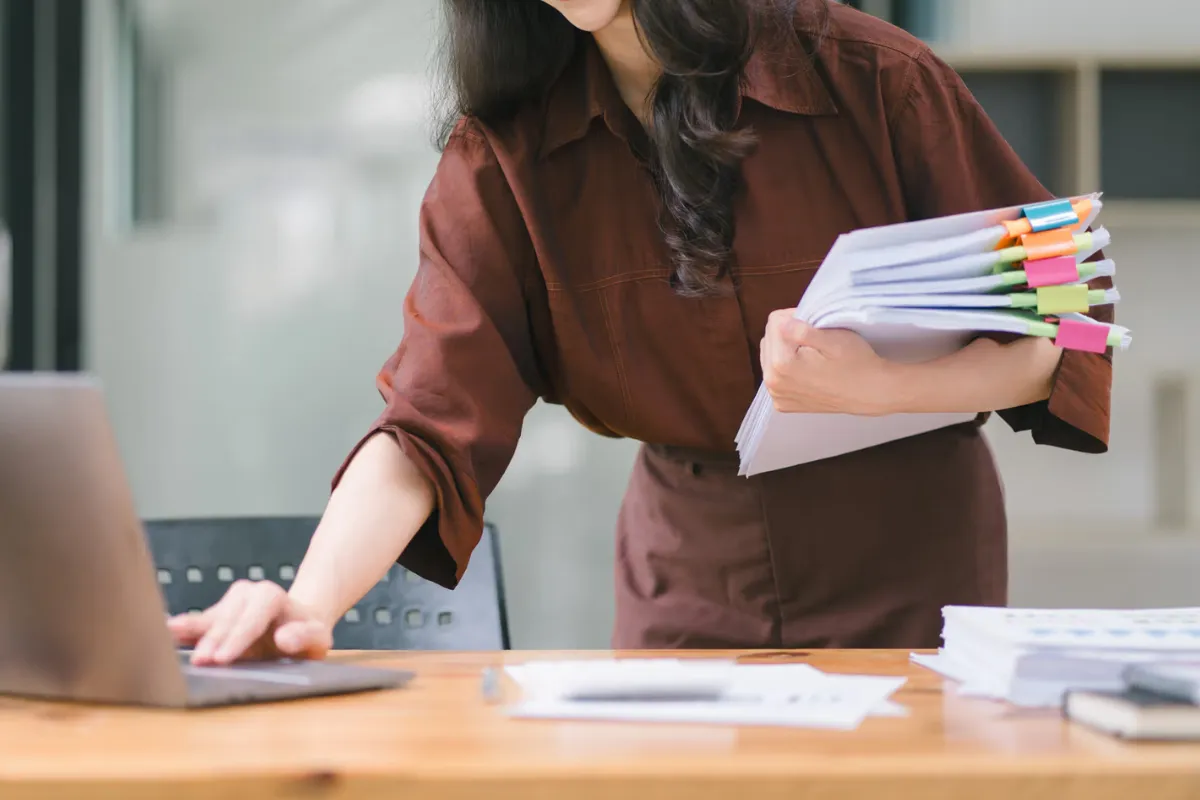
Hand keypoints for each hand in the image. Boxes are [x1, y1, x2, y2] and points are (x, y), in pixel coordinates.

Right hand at [168, 580, 333, 665]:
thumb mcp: (318, 637)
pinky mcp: (216, 614)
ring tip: (169, 639)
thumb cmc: (308, 633)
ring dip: (193, 632)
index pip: (252, 617)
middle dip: (213, 640)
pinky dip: (184, 629)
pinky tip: (165, 633)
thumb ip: (305, 636)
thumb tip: (284, 638)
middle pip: (227, 618)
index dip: (237, 638)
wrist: (298, 625)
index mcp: (272, 596)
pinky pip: (198, 622)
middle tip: (201, 662)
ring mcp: (229, 602)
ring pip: (209, 618)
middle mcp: (248, 593)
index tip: (223, 658)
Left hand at [760, 309, 896, 414]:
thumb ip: (803, 331)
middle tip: (815, 340)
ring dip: (785, 350)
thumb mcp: (834, 339)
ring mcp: (777, 395)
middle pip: (769, 338)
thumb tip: (779, 323)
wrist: (870, 393)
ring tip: (811, 354)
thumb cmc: (856, 363)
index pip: (774, 322)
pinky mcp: (782, 403)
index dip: (796, 317)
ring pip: (769, 356)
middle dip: (788, 333)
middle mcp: (772, 383)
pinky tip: (806, 370)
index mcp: (781, 364)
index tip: (814, 325)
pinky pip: (775, 375)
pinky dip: (787, 369)